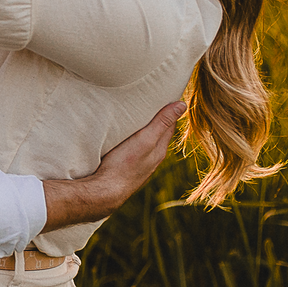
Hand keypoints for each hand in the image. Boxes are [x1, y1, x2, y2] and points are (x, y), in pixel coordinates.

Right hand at [41, 101, 184, 230]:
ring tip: (137, 116)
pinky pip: (135, 151)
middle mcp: (153, 158)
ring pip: (147, 143)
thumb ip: (161, 123)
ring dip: (145, 131)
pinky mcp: (127, 169)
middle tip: (151, 101)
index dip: (169, 109)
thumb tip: (182, 105)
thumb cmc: (123, 165)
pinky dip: (134, 141)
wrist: (105, 192)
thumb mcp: (144, 139)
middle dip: (157, 119)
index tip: (166, 94)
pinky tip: (125, 139)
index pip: (170, 125)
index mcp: (159, 149)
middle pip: (159, 134)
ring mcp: (140, 165)